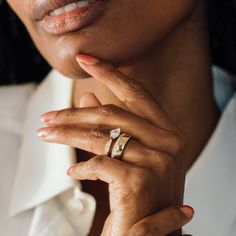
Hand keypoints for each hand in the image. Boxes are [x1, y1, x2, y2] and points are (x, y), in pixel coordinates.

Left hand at [38, 54, 188, 234]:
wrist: (152, 235)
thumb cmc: (143, 192)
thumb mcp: (133, 155)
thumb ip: (112, 125)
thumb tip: (87, 98)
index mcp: (169, 132)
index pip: (137, 93)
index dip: (110, 73)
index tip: (86, 59)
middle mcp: (169, 143)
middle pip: (113, 114)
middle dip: (74, 113)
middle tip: (48, 117)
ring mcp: (157, 161)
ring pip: (102, 136)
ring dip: (68, 135)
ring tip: (47, 134)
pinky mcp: (140, 182)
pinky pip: (100, 163)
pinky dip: (82, 167)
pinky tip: (73, 171)